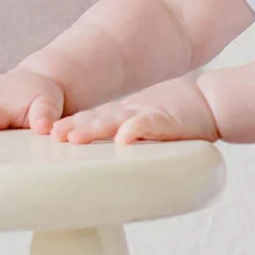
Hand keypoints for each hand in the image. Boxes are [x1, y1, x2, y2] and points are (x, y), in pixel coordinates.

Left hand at [50, 77, 218, 144]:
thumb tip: (98, 152)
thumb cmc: (175, 118)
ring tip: (74, 137)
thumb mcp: (141, 125)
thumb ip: (121, 134)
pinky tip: (123, 137)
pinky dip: (135, 130)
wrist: (209, 103)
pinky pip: (148, 125)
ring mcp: (146, 116)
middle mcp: (128, 115)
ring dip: (93, 129)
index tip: (46, 136)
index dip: (69, 126)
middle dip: (73, 127)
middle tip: (53, 136)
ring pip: (115, 121)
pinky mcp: (167, 121)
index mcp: (121, 117)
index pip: (90, 120)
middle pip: (95, 120)